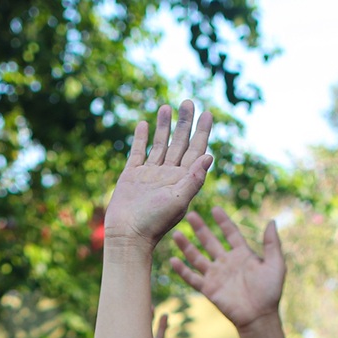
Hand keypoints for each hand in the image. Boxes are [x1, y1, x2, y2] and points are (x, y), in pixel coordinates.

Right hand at [101, 101, 213, 249]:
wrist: (127, 235)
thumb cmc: (155, 222)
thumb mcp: (179, 200)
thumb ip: (194, 178)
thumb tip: (209, 155)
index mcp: (183, 180)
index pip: (196, 150)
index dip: (203, 132)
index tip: (208, 113)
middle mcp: (169, 175)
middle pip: (180, 143)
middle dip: (185, 122)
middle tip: (188, 101)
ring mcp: (150, 174)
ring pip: (160, 145)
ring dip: (164, 126)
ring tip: (167, 107)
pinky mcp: (132, 176)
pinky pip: (138, 153)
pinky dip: (141, 139)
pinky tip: (143, 125)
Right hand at [169, 208, 283, 330]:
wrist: (260, 316)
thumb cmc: (270, 292)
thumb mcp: (276, 264)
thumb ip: (272, 243)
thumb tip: (271, 221)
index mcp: (242, 254)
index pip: (230, 233)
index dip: (223, 221)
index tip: (215, 208)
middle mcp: (227, 263)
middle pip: (210, 242)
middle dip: (200, 229)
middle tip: (190, 215)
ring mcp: (216, 276)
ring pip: (197, 258)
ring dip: (187, 246)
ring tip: (177, 234)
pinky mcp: (209, 289)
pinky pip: (193, 278)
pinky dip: (183, 270)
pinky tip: (173, 260)